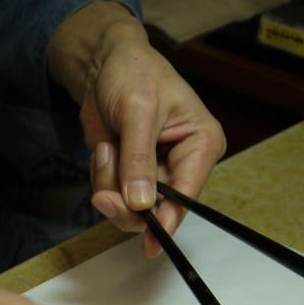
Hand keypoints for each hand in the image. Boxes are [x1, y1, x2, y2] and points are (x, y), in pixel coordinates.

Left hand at [49, 3, 224, 256]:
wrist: (102, 62)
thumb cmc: (132, 73)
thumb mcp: (138, 111)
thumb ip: (139, 159)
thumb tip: (143, 203)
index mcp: (201, 143)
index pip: (189, 193)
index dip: (169, 219)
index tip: (153, 241)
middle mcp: (183, 163)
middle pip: (158, 209)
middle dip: (126, 204)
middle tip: (102, 196)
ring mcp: (155, 172)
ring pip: (132, 207)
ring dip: (109, 184)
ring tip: (106, 148)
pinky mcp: (131, 174)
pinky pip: (114, 194)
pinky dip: (102, 177)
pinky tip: (104, 150)